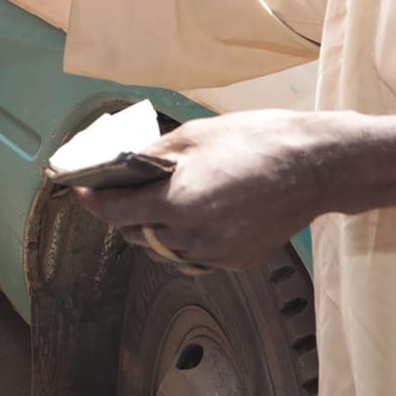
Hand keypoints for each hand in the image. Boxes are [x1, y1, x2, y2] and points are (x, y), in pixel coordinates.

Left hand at [75, 111, 325, 270]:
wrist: (316, 166)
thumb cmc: (259, 141)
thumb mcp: (196, 135)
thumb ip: (153, 154)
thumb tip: (124, 163)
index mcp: (179, 201)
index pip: (118, 211)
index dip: (93, 202)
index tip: (79, 191)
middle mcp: (194, 235)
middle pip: (137, 235)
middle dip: (122, 215)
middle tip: (120, 192)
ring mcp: (217, 253)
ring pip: (164, 250)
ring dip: (151, 230)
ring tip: (156, 203)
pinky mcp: (237, 260)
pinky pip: (194, 256)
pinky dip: (182, 240)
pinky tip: (190, 216)